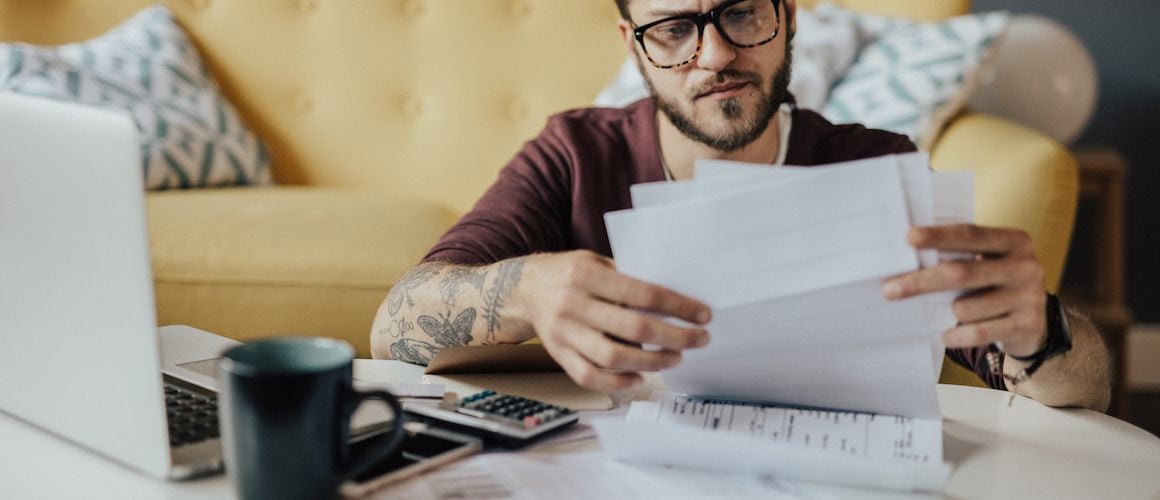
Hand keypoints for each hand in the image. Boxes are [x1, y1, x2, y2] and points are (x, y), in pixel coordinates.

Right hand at [515, 250, 711, 391]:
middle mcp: (574, 305)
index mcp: (587, 276)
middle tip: (698, 340)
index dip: (678, 306)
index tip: (702, 315)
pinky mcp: (559, 355)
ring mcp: (564, 333)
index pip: (642, 294)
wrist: (525, 289)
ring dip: (651, 362)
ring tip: (674, 358)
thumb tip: (674, 297)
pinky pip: (590, 376)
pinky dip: (618, 382)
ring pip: (613, 357)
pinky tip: (639, 377)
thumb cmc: (570, 273)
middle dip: (674, 338)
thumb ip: (628, 277)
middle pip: (633, 329)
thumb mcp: (597, 261)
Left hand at [881, 224, 1046, 356]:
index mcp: (1014, 241)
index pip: (971, 234)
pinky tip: (947, 335)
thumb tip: (906, 260)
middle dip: (921, 281)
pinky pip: (977, 333)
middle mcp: (1026, 266)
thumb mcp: (987, 262)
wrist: (1035, 323)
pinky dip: (956, 336)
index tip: (908, 238)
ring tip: (948, 313)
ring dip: (947, 313)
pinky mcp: (1027, 325)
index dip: (939, 236)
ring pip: (965, 308)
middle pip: (961, 272)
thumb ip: (959, 256)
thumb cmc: (994, 284)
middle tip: (889, 289)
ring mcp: (1030, 297)